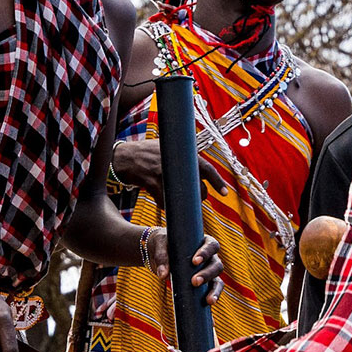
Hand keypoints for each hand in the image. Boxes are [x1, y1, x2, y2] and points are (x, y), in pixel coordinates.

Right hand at [110, 140, 231, 198]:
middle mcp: (176, 165)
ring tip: (179, 197)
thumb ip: (185, 156)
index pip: (207, 168)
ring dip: (185, 203)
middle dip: (201, 196)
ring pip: (184, 199)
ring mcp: (164, 176)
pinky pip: (166, 203)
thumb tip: (203, 167)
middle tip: (198, 196)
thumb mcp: (169, 147)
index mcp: (183, 155)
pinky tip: (162, 198)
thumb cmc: (150, 152)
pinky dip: (166, 204)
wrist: (126, 158)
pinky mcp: (153, 186)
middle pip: (199, 189)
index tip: (225, 193)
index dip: (218, 181)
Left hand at [142, 231, 223, 305]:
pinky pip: (213, 291)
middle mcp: (210, 257)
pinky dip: (213, 297)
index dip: (206, 253)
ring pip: (217, 280)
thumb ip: (161, 257)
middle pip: (216, 265)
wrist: (161, 253)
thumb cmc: (163, 245)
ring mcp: (209, 271)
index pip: (211, 245)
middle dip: (207, 274)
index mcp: (203, 243)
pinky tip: (210, 305)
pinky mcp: (205, 284)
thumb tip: (162, 275)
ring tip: (208, 300)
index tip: (195, 261)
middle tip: (194, 281)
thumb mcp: (160, 246)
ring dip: (213, 290)